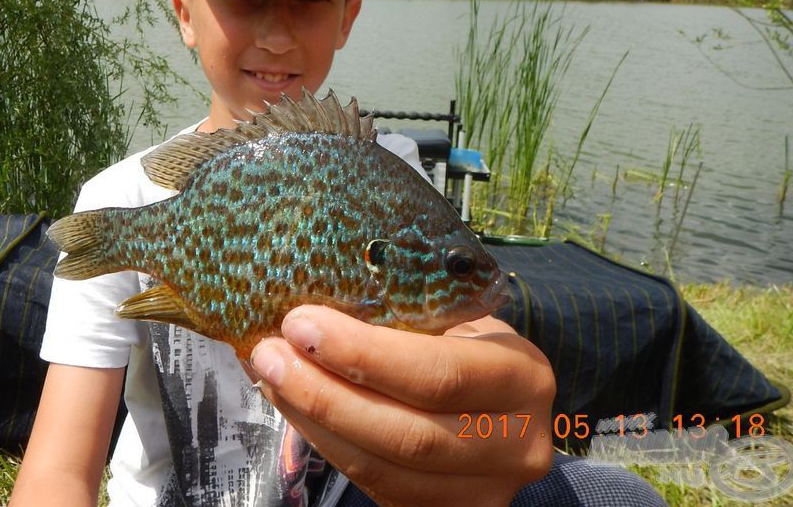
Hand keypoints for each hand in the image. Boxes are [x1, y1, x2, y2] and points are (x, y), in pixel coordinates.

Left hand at [248, 307, 555, 506]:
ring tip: (269, 377)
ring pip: (383, 469)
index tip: (299, 322)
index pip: (437, 374)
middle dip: (323, 393)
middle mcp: (515, 443)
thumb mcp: (458, 318)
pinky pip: (375, 485)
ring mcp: (483, 490)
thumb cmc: (471, 342)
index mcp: (522, 376)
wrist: (506, 401)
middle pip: (407, 434)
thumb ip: (406, 317)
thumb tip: (311, 303)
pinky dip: (324, 444)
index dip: (362, 355)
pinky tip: (293, 406)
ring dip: (313, 421)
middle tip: (269, 354)